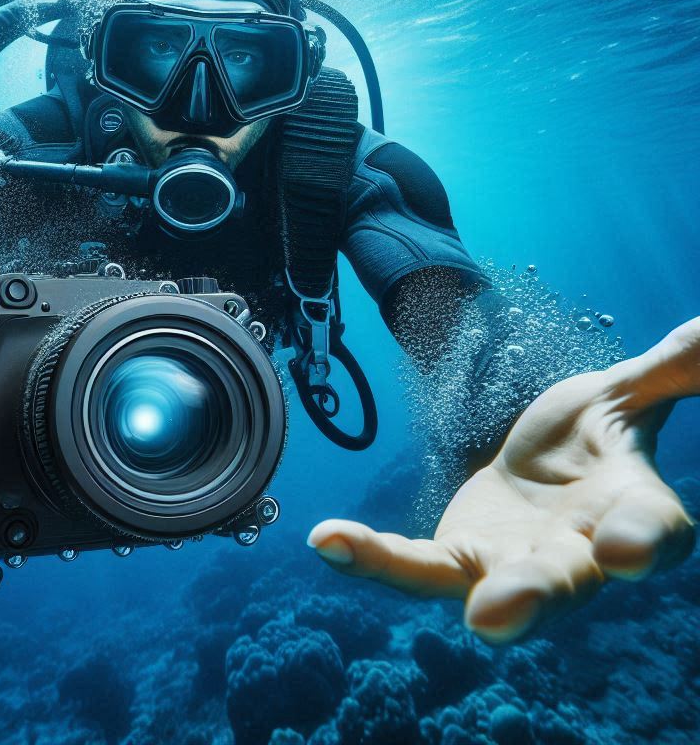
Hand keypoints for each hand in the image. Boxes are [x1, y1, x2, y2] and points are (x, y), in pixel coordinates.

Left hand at [307, 317, 699, 643]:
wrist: (551, 473)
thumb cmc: (595, 438)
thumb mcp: (630, 393)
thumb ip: (673, 368)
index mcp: (635, 514)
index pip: (651, 529)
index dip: (644, 542)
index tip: (632, 552)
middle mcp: (577, 554)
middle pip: (560, 581)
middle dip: (530, 596)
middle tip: (492, 620)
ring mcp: (512, 564)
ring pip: (482, 585)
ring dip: (425, 585)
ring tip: (368, 569)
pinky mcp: (458, 558)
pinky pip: (415, 565)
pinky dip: (372, 557)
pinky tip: (325, 539)